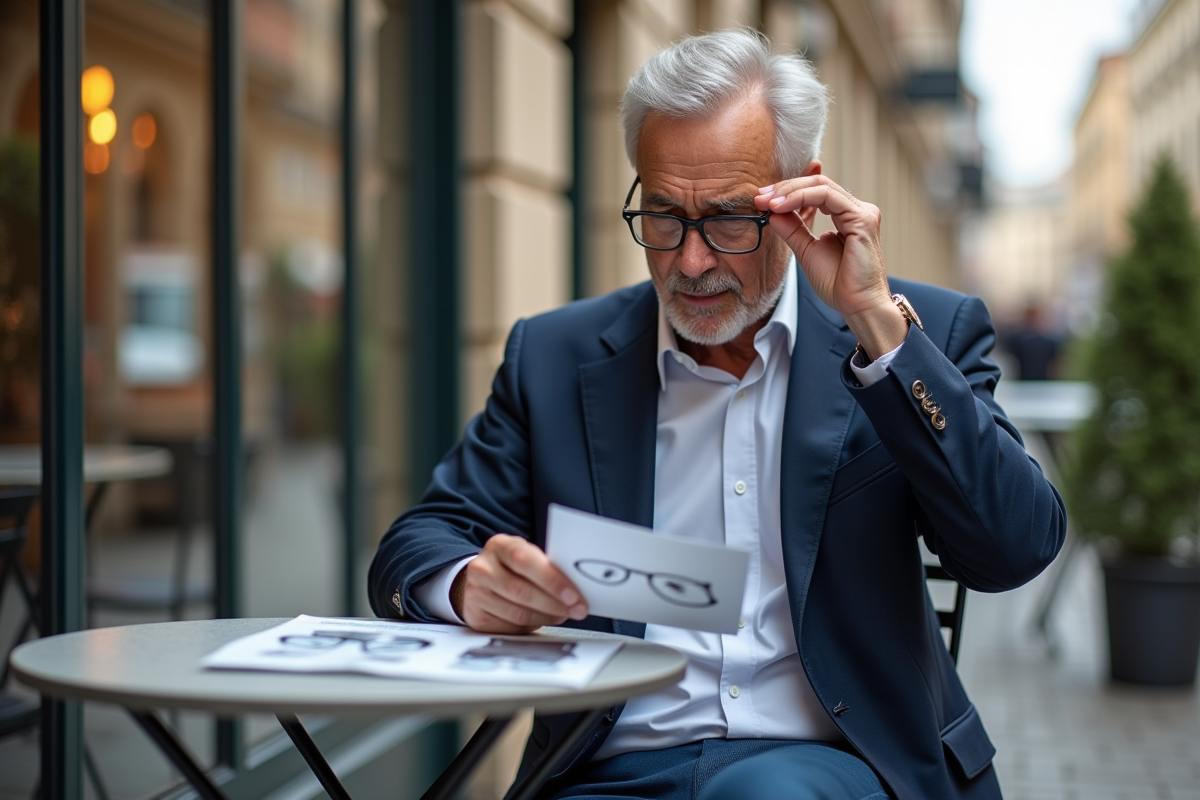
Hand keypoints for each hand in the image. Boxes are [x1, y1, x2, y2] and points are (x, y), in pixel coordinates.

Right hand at [451, 534, 587, 633]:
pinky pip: (510, 626)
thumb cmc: (510, 567)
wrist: (479, 579)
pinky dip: (533, 625)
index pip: (525, 561)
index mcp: (499, 546)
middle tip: (576, 609)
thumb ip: (545, 566)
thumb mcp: (525, 555)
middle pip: (522, 591)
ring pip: (518, 613)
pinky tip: (544, 619)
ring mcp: (476, 593)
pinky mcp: (475, 616)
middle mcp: (483, 568)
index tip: (573, 595)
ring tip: (563, 614)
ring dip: (547, 616)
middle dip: (555, 603)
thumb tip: (576, 587)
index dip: (552, 580)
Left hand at [755, 175, 906, 358]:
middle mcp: (857, 210)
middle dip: (785, 187)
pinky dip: (801, 198)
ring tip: (768, 202)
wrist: (857, 305)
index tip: (761, 201)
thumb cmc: (838, 284)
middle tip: (760, 197)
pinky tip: (782, 206)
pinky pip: (827, 196)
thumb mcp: (806, 250)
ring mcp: (862, 212)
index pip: (815, 191)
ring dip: (789, 191)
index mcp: (847, 216)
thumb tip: (772, 212)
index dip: (787, 192)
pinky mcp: (862, 219)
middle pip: (817, 183)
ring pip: (821, 185)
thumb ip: (792, 230)